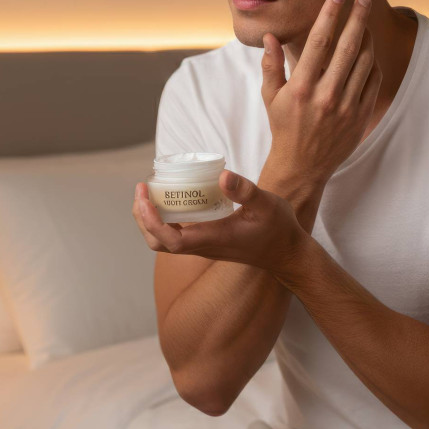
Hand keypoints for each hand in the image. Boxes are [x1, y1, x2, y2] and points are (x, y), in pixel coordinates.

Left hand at [132, 170, 308, 276]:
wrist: (287, 254)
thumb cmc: (279, 229)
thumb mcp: (267, 204)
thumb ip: (246, 190)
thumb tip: (222, 175)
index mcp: (213, 239)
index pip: (170, 240)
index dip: (150, 221)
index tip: (143, 197)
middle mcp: (203, 247)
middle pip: (158, 244)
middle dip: (142, 219)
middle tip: (141, 189)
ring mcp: (204, 248)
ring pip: (164, 243)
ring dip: (149, 220)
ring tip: (148, 193)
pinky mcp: (207, 244)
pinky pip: (175, 237)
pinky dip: (163, 220)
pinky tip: (170, 200)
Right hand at [261, 0, 381, 185]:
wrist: (302, 167)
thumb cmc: (283, 127)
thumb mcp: (270, 96)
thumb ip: (271, 65)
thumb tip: (270, 36)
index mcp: (301, 88)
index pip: (318, 42)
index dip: (329, 14)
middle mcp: (325, 96)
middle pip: (348, 47)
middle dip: (357, 19)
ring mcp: (346, 107)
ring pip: (364, 62)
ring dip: (367, 38)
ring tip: (364, 23)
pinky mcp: (360, 117)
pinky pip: (372, 81)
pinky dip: (372, 63)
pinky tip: (367, 52)